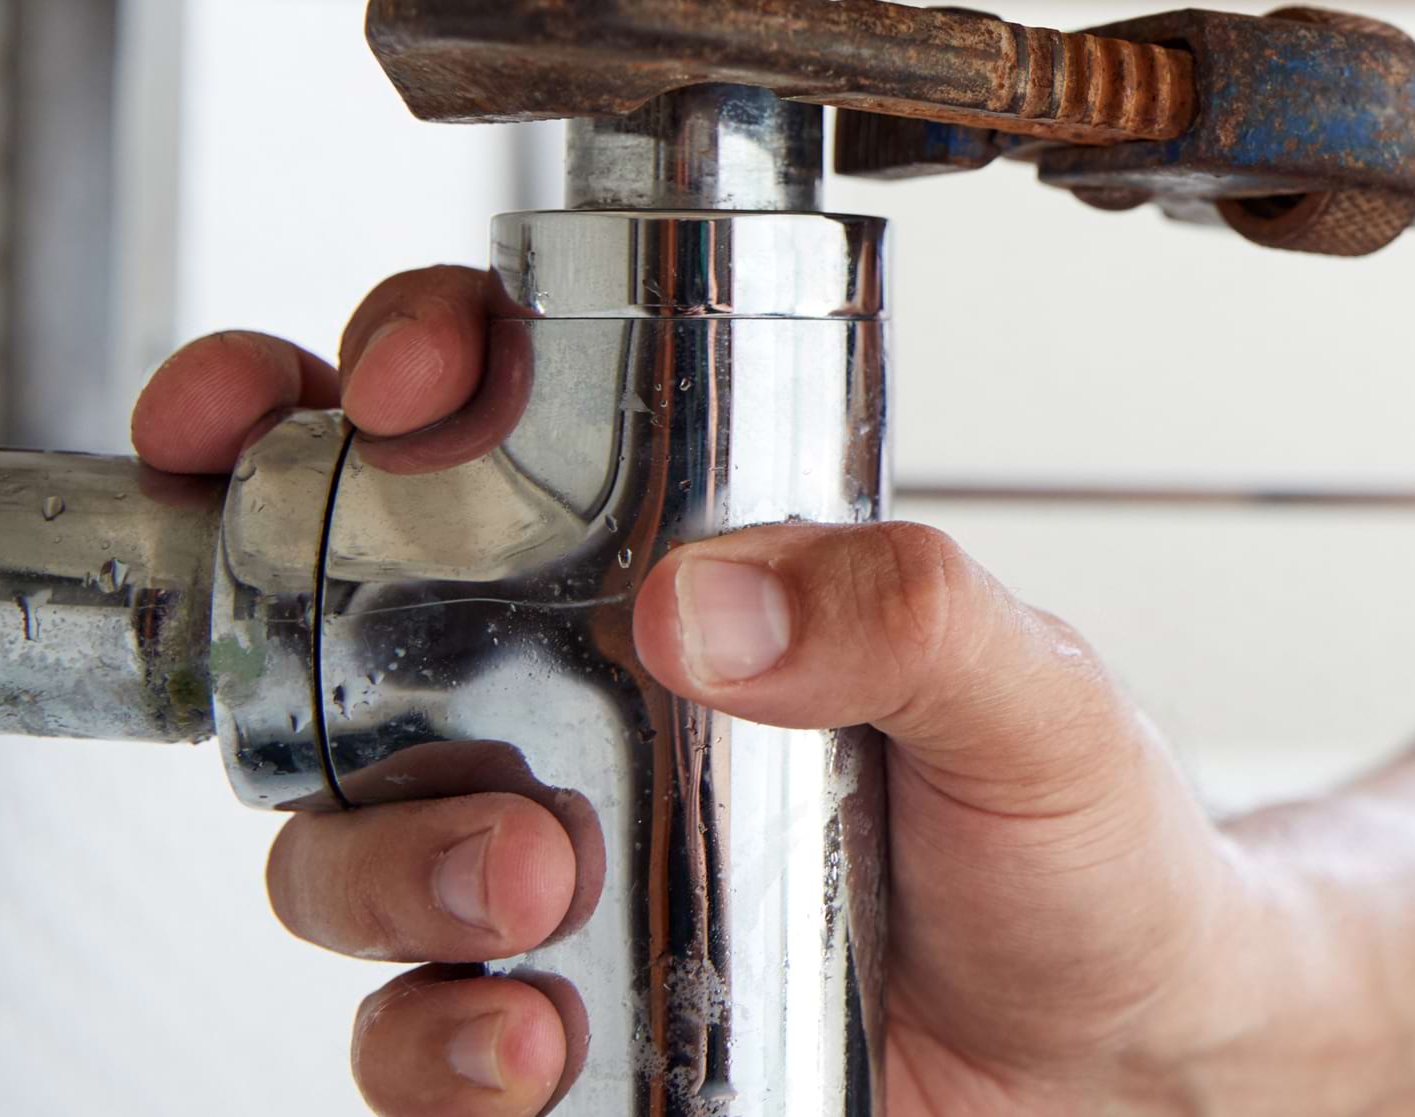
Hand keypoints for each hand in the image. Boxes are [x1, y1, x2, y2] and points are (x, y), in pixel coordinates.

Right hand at [133, 269, 1334, 1116]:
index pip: (487, 421)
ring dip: (386, 863)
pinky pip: (407, 1036)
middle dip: (291, 623)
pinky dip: (429, 1046)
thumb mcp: (1033, 696)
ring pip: (341, 844)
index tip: (395, 383)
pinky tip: (529, 1040)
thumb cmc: (1084, 841)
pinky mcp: (557, 1019)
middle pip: (332, 628)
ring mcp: (549, 864)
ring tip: (530, 885)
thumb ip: (908, 615)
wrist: (1123, 1049)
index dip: (394, 365)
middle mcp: (578, 709)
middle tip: (390, 671)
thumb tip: (713, 598)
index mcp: (682, 577)